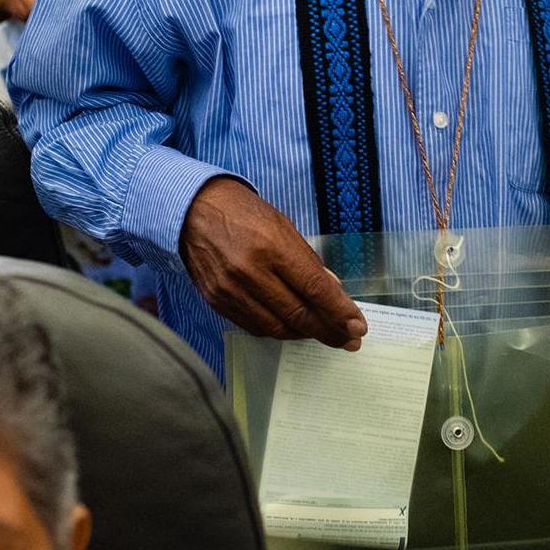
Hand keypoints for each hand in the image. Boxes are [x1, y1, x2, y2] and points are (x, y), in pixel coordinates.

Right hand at [179, 178, 366, 349]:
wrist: (191, 210)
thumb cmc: (242, 212)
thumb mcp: (283, 226)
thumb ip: (308, 261)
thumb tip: (333, 292)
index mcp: (271, 246)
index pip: (314, 289)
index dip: (339, 312)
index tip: (357, 326)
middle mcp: (249, 272)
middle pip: (298, 314)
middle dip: (328, 330)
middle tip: (349, 339)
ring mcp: (230, 290)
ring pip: (276, 328)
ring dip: (305, 334)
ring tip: (323, 333)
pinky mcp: (216, 302)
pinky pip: (254, 327)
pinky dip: (278, 330)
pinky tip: (293, 327)